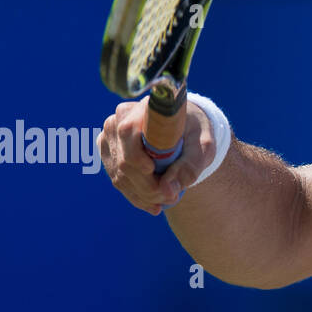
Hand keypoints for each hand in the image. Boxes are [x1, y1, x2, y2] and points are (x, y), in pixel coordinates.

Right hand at [99, 99, 215, 215]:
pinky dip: (136, 195)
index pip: (129, 132)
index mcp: (143, 107)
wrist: (185, 126)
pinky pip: (118, 179)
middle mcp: (120, 119)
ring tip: (167, 201)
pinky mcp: (108, 152)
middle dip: (148, 186)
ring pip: (120, 174)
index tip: (154, 173)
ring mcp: (110, 136)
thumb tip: (168, 191)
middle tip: (171, 198)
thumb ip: (190, 165)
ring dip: (143, 194)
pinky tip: (153, 203)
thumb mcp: (203, 145)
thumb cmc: (195, 131)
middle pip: (126, 161)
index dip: (137, 157)